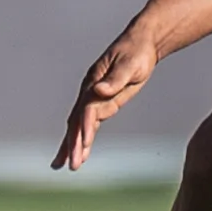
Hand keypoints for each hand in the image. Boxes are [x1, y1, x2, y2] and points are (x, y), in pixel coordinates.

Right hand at [52, 28, 158, 171]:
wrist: (141, 44)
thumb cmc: (136, 52)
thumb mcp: (129, 64)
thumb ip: (115, 79)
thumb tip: (99, 90)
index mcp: (93, 81)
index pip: (87, 108)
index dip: (85, 125)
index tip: (84, 143)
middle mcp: (90, 91)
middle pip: (78, 121)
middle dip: (74, 143)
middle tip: (72, 165)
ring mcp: (95, 98)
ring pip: (80, 125)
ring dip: (75, 145)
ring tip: (70, 166)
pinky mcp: (104, 103)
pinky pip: (90, 124)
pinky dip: (84, 138)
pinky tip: (81, 152)